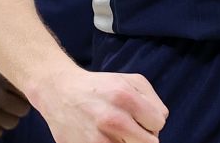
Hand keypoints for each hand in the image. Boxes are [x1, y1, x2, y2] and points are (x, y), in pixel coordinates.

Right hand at [0, 34, 31, 137]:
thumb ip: (12, 63)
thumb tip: (36, 71)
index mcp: (3, 73)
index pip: (30, 91)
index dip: (29, 91)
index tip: (26, 90)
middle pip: (23, 109)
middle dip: (21, 105)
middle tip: (14, 101)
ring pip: (11, 123)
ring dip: (10, 118)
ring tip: (4, 111)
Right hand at [32, 69, 167, 142]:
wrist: (59, 92)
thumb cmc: (100, 86)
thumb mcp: (131, 81)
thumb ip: (153, 100)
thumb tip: (160, 122)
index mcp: (124, 97)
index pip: (158, 123)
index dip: (152, 120)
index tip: (141, 116)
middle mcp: (111, 119)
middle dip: (144, 135)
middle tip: (131, 127)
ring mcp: (97, 139)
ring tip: (117, 132)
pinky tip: (105, 137)